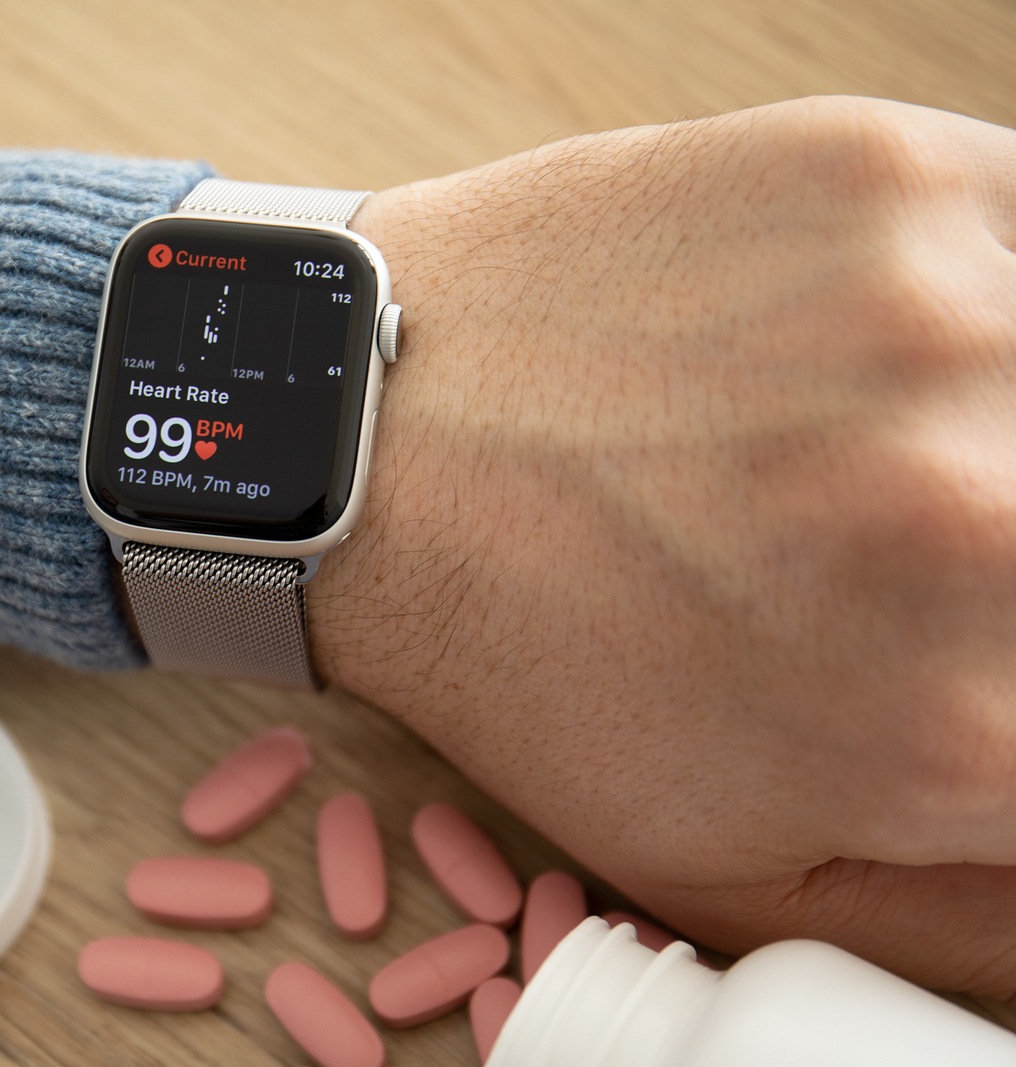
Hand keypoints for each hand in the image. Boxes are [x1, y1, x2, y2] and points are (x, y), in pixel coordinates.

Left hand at [312, 96, 1015, 996]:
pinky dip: (976, 294)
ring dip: (990, 425)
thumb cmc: (515, 650)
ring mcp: (945, 326)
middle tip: (889, 549)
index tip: (961, 647)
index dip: (1007, 674)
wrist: (366, 441)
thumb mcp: (717, 868)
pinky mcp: (893, 178)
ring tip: (861, 448)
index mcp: (962, 730)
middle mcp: (984, 525)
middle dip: (997, 565)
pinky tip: (861, 339)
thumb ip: (959, 918)